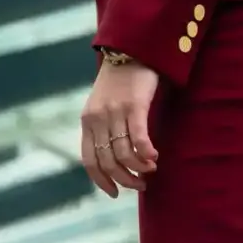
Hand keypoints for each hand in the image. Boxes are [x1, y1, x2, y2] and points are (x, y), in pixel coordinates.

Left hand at [80, 59, 159, 196]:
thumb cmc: (120, 82)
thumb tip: (113, 159)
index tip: (114, 193)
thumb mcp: (102, 105)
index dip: (101, 181)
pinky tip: (154, 157)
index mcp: (87, 121)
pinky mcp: (134, 105)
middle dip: (125, 179)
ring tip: (151, 170)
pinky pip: (139, 138)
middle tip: (141, 185)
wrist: (130, 49)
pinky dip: (146, 153)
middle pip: (108, 162)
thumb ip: (103, 129)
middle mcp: (98, 119)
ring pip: (124, 153)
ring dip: (139, 169)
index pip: (90, 161)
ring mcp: (116, 112)